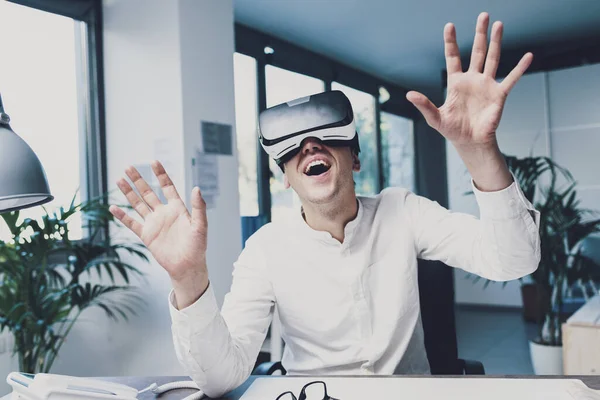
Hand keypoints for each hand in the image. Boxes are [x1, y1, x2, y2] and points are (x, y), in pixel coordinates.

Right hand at [109, 161, 208, 298]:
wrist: (187, 265)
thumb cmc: (197, 246)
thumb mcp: (200, 225)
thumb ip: (198, 207)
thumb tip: (197, 188)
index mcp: (177, 208)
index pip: (167, 187)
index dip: (161, 175)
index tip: (154, 162)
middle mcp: (164, 213)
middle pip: (148, 193)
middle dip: (139, 180)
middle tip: (129, 167)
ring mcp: (154, 224)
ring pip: (138, 204)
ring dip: (128, 193)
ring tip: (119, 180)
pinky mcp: (147, 235)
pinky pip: (132, 223)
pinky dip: (122, 216)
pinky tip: (113, 207)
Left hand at [406, 12, 532, 146]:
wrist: (470, 142)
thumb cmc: (452, 130)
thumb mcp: (434, 118)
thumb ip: (424, 105)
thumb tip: (409, 95)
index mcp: (456, 82)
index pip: (453, 57)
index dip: (451, 41)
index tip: (449, 25)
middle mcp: (472, 80)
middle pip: (476, 51)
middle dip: (479, 33)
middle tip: (483, 15)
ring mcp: (486, 85)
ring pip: (492, 58)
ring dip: (496, 42)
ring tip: (499, 25)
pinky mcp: (499, 95)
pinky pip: (511, 79)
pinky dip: (520, 68)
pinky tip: (528, 56)